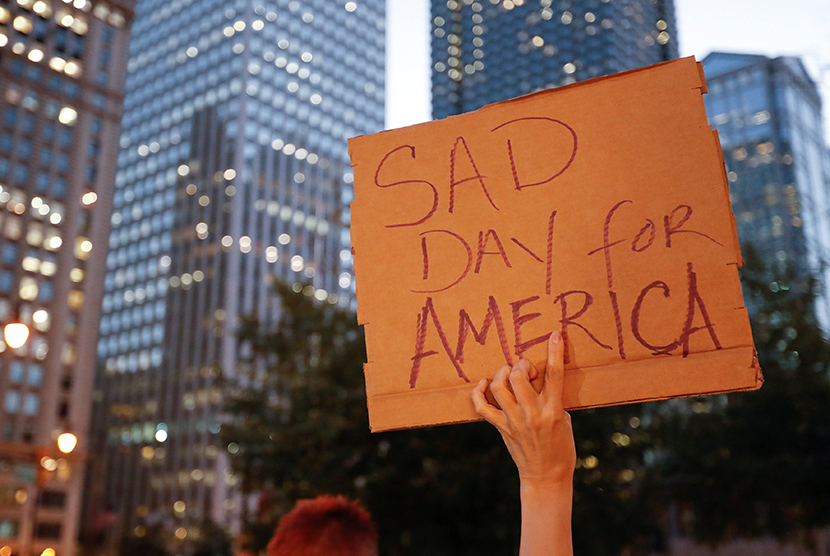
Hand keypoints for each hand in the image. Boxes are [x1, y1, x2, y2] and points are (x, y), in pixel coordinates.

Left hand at [471, 331, 575, 486]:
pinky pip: (481, 406)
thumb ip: (553, 399)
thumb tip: (541, 380)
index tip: (555, 335)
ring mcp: (513, 421)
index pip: (554, 375)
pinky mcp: (501, 427)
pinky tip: (484, 384)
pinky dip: (478, 392)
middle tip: (526, 369)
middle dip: (521, 365)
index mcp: (553, 410)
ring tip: (509, 374)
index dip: (554, 352)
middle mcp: (532, 414)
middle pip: (517, 376)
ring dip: (502, 373)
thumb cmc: (561, 448)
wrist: (546, 476)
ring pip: (498, 386)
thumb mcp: (565, 420)